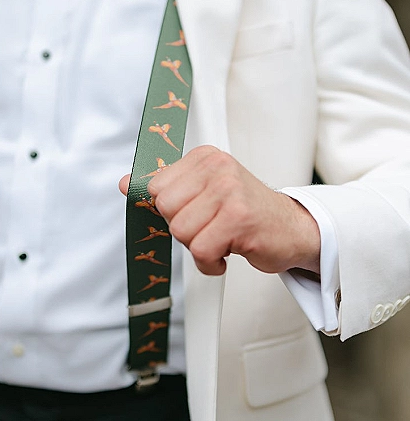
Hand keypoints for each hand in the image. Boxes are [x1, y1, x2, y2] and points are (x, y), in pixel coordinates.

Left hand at [119, 146, 319, 276]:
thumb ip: (166, 188)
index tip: (196, 212)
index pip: (156, 187)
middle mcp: (217, 168)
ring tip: (221, 239)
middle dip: (184, 229)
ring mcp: (229, 191)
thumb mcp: (204, 191)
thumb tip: (126, 185)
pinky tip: (226, 254)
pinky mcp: (239, 219)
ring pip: (181, 232)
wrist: (293, 229)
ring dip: (199, 247)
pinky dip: (210, 263)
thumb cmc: (246, 213)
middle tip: (210, 228)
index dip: (172, 210)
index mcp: (205, 157)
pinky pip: (201, 251)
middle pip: (166, 209)